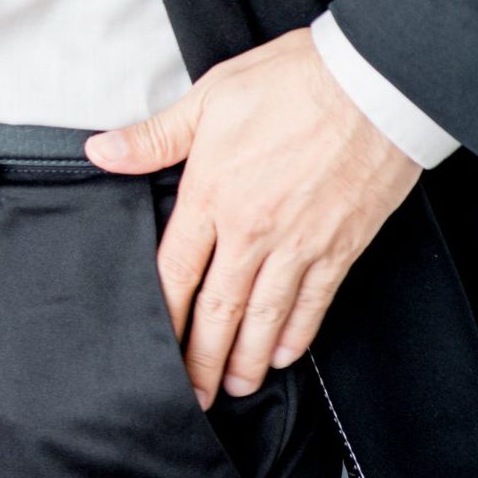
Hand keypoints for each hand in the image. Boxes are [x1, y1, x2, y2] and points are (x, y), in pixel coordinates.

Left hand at [85, 28, 420, 407]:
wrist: (377, 81)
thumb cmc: (293, 82)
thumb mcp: (210, 98)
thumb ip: (155, 137)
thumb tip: (100, 151)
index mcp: (212, 195)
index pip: (175, 270)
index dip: (163, 315)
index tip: (153, 349)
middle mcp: (252, 229)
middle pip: (218, 307)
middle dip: (203, 357)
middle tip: (191, 395)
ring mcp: (299, 242)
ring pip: (265, 315)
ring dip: (247, 358)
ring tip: (234, 388)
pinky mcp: (341, 245)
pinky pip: (314, 301)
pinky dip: (298, 332)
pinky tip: (284, 355)